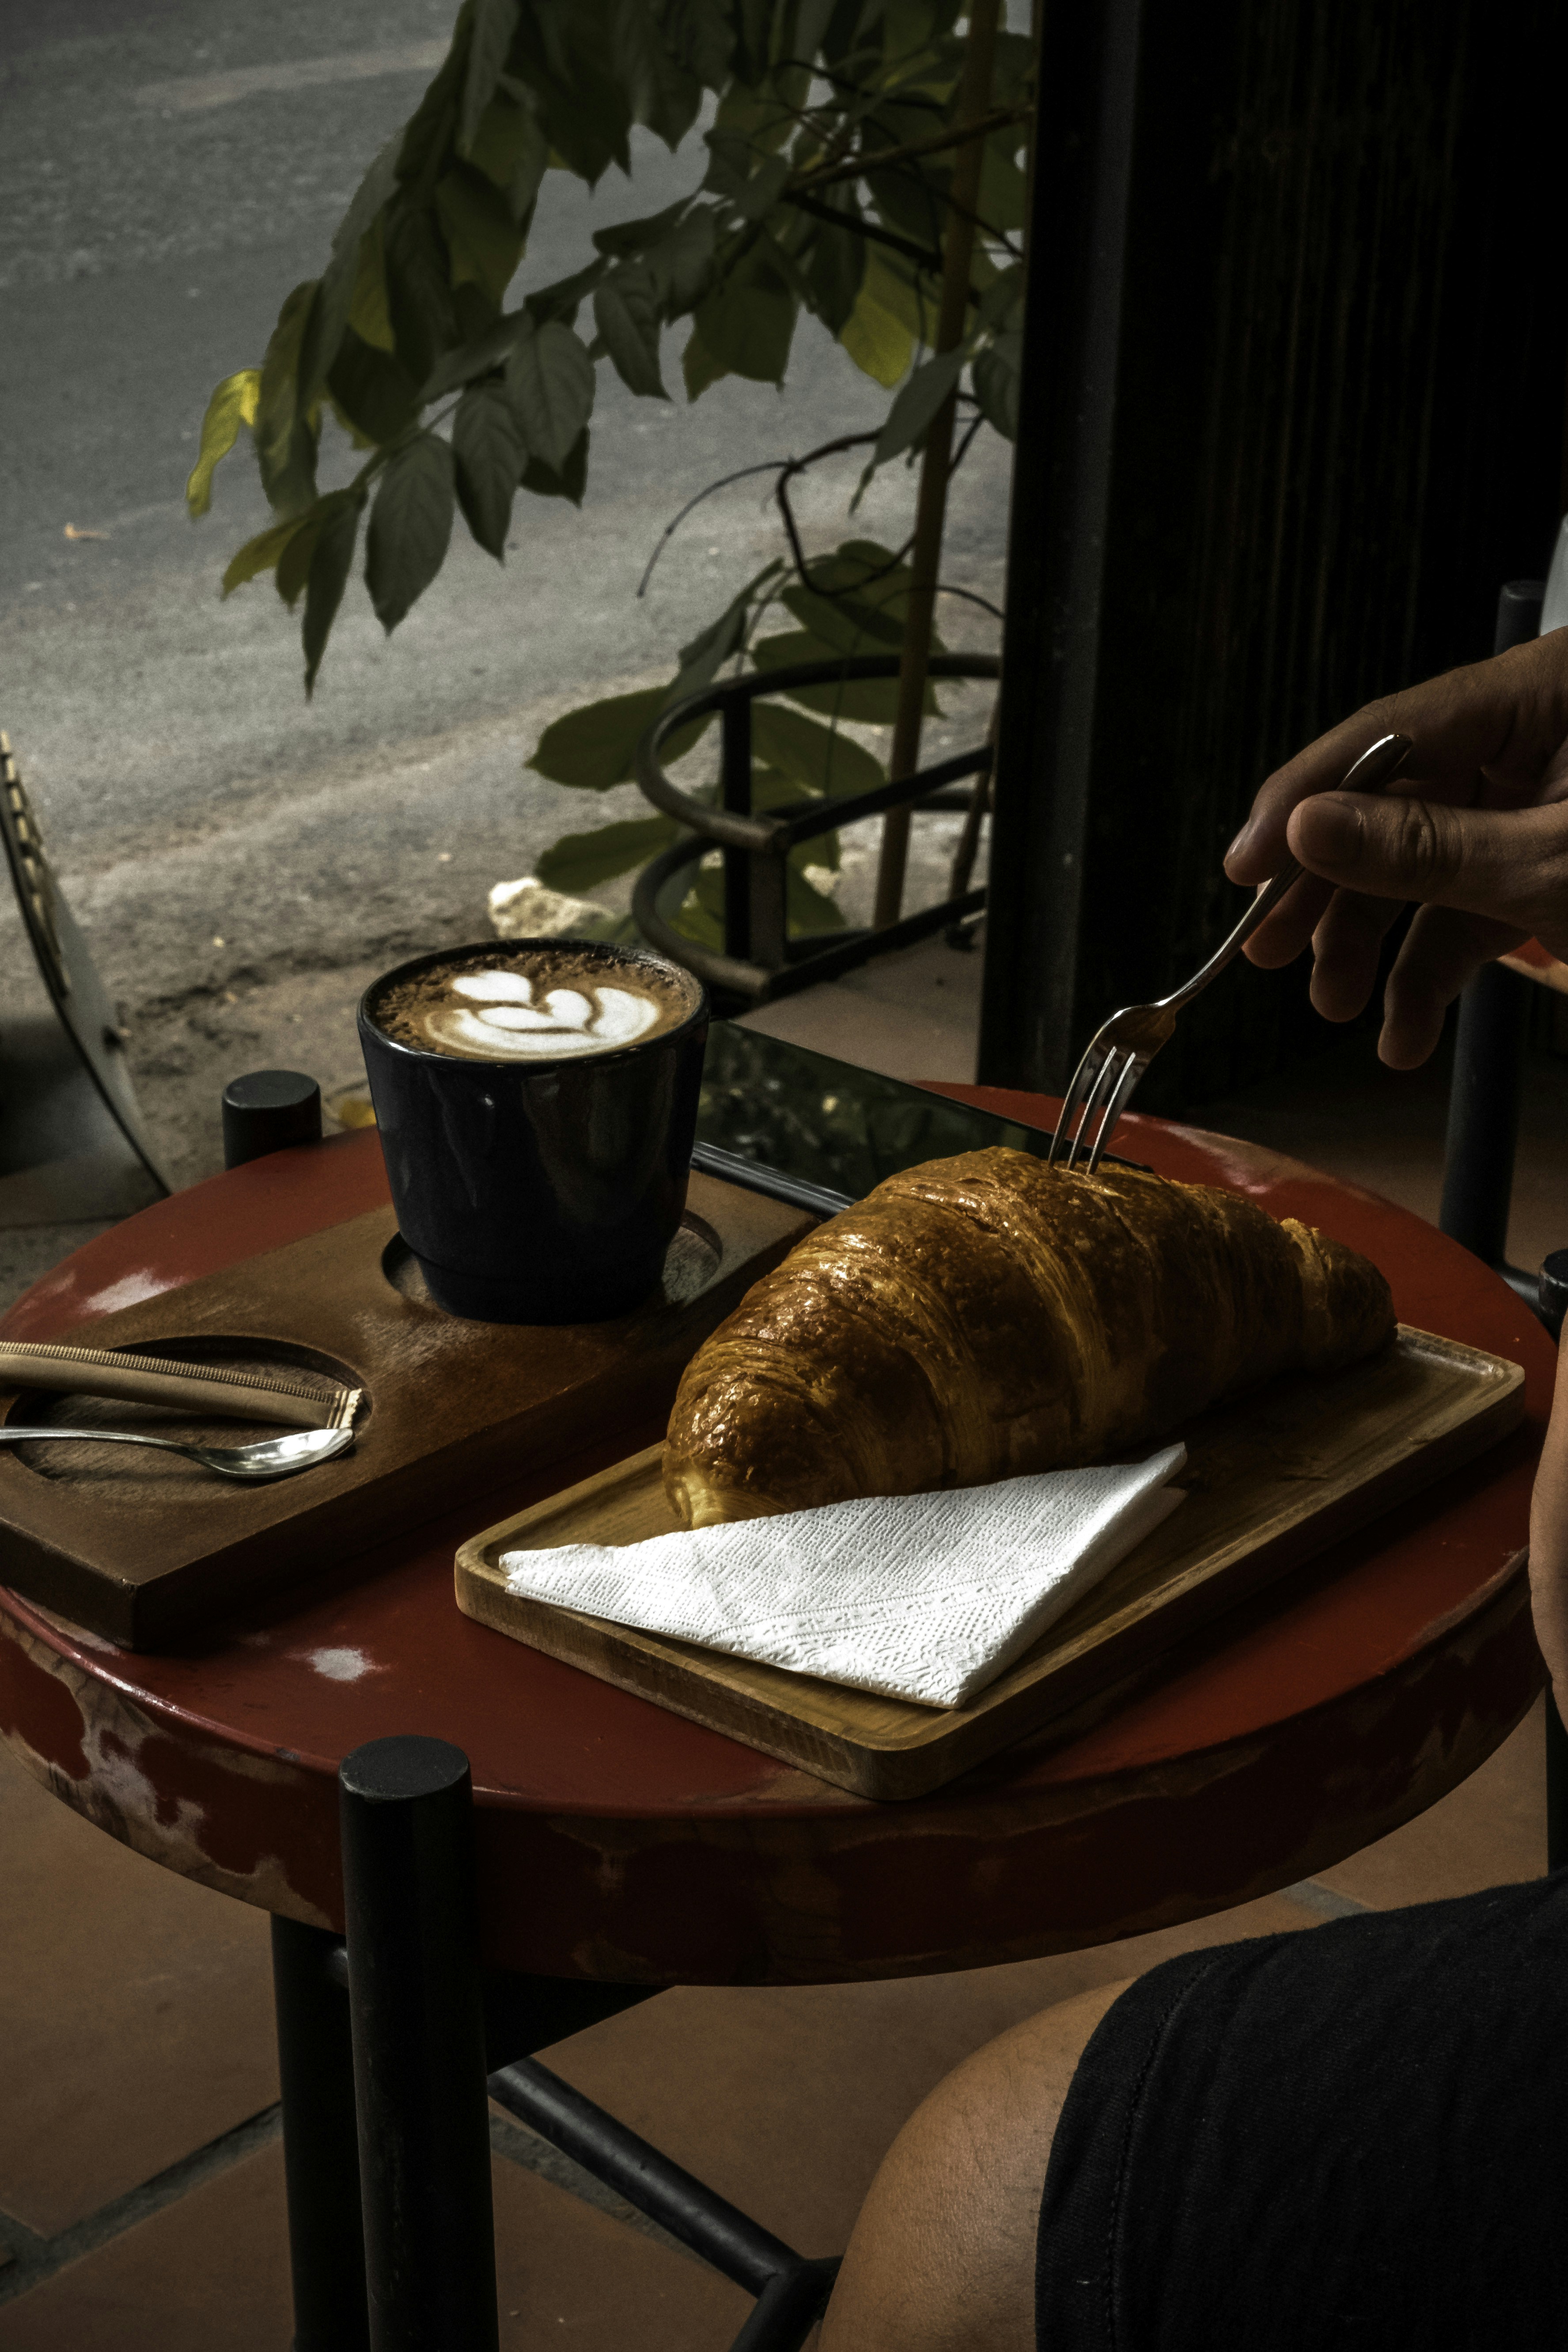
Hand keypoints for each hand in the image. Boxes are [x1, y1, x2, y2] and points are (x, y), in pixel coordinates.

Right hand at [1222, 629, 1567, 1066]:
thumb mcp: (1553, 868)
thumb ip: (1424, 849)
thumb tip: (1303, 826)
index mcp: (1545, 693)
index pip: (1390, 733)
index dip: (1303, 800)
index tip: (1241, 866)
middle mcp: (1538, 731)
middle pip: (1399, 797)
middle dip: (1336, 887)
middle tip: (1269, 952)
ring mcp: (1547, 792)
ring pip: (1431, 857)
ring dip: (1380, 942)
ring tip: (1338, 1007)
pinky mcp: (1557, 852)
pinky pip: (1478, 898)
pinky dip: (1440, 964)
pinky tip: (1405, 1028)